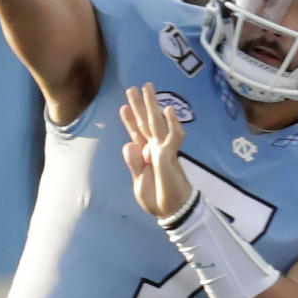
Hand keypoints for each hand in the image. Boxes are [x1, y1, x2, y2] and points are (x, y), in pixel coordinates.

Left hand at [120, 83, 192, 219]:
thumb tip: (129, 143)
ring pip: (157, 122)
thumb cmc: (157, 197)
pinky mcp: (171, 155)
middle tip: (132, 87)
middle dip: (139, 105)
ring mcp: (164, 150)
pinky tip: (169, 110)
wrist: (172, 210)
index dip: (129, 120)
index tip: (123, 106)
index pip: (136, 133)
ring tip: (148, 88)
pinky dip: (172, 123)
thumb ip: (133, 163)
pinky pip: (173, 136)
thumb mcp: (138, 182)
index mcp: (145, 155)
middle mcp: (154, 149)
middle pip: (145, 122)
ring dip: (152, 104)